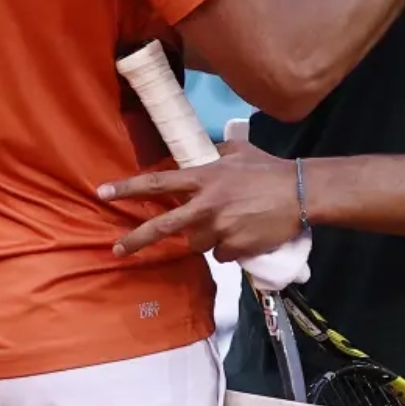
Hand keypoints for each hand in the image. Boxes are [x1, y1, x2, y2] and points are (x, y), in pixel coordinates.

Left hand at [99, 140, 304, 262]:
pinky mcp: (234, 247)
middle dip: (136, 239)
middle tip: (116, 249)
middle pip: (163, 226)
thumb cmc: (269, 169)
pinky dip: (229, 247)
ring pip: (197, 243)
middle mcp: (206, 205)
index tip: (104, 192)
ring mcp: (219, 229)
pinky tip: (245, 234)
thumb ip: (216, 153)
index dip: (128, 188)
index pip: (158, 183)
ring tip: (231, 223)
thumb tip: (206, 151)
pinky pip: (221, 254)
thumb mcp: (239, 151)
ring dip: (207, 237)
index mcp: (204, 178)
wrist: (300, 193)